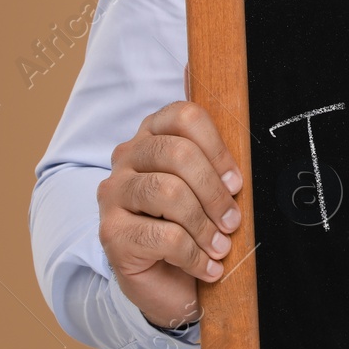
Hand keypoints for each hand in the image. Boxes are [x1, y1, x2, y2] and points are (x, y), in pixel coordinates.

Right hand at [97, 82, 243, 329]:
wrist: (171, 284)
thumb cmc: (195, 227)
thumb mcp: (210, 183)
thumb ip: (209, 139)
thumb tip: (194, 64)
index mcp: (153, 135)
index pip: (183, 116)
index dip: (218, 148)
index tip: (237, 183)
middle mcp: (126, 158)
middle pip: (177, 153)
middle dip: (214, 191)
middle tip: (233, 221)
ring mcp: (113, 195)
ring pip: (168, 193)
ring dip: (205, 225)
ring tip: (221, 247)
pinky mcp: (111, 234)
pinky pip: (162, 235)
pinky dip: (193, 255)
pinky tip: (207, 267)